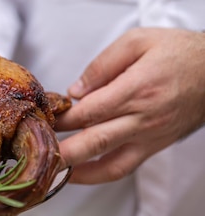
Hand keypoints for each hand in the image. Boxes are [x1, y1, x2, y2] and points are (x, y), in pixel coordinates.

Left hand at [55, 27, 204, 183]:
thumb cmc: (178, 52)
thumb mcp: (138, 40)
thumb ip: (103, 64)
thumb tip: (76, 91)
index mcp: (136, 89)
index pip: (88, 111)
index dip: (61, 119)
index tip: (42, 120)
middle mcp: (143, 118)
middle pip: (94, 141)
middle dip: (61, 150)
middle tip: (36, 154)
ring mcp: (150, 137)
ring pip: (109, 164)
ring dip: (76, 171)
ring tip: (50, 172)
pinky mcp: (155, 147)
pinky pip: (124, 168)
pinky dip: (98, 175)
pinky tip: (77, 174)